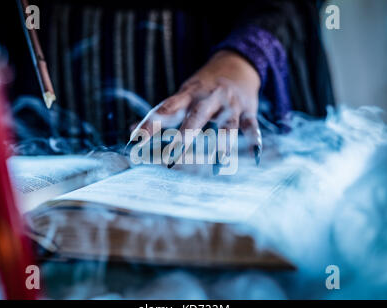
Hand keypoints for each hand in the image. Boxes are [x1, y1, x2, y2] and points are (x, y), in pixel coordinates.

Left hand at [130, 50, 262, 164]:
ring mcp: (230, 104)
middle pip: (197, 115)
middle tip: (173, 158)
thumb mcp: (182, 94)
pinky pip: (252, 125)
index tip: (136, 141)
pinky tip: (254, 154)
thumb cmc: (203, 86)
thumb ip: (161, 114)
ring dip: (223, 143)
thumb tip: (131, 132)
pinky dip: (254, 139)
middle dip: (186, 136)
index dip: (151, 123)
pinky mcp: (248, 110)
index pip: (167, 108)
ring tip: (218, 164)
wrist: (238, 63)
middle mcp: (209, 97)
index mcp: (188, 93)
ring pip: (227, 123)